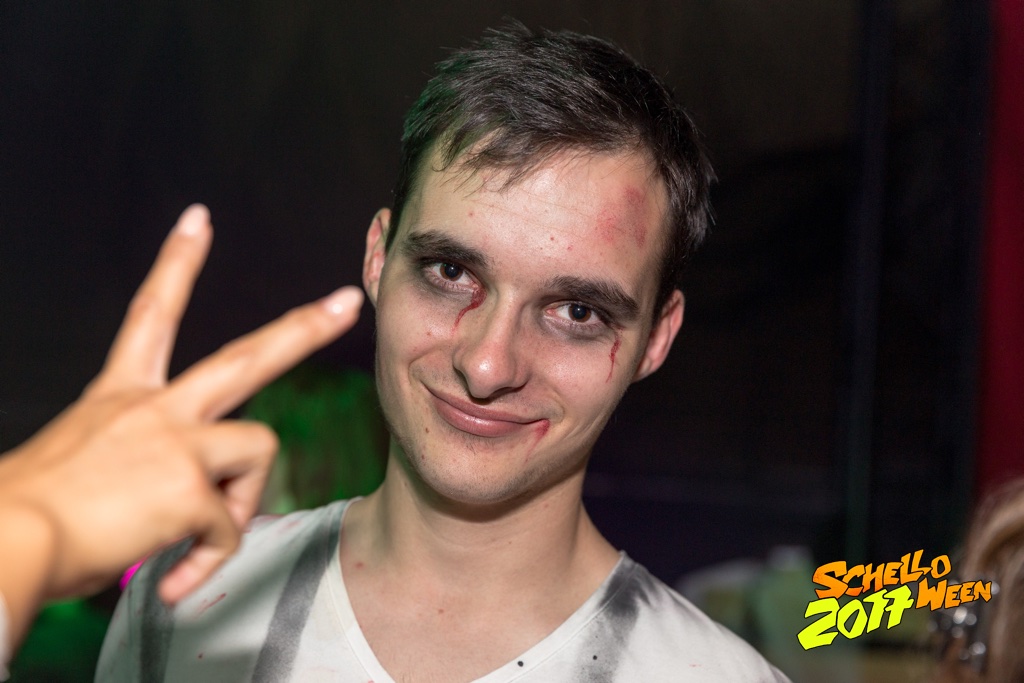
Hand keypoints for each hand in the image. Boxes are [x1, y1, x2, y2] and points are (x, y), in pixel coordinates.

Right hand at [0, 205, 362, 606]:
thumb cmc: (28, 515)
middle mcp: (154, 409)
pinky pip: (226, 530)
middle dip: (304, 328)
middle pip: (247, 354)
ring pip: (259, 448)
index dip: (177, 263)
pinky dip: (208, 560)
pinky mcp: (189, 486)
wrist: (2, 542)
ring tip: (201, 536)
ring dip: (241, 500)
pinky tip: (176, 580)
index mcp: (121, 397)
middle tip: (345, 303)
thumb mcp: (81, 468)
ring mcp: (176, 442)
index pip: (151, 313)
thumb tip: (170, 511)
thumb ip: (135, 470)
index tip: (199, 221)